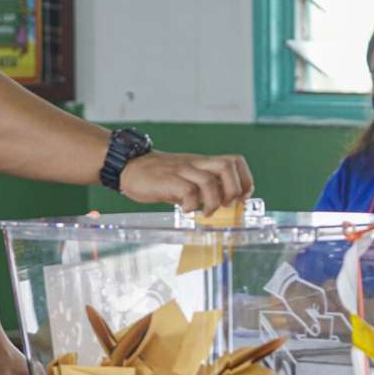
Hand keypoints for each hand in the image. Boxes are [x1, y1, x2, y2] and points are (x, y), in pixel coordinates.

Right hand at [119, 151, 254, 214]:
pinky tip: (185, 210)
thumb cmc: (158, 177)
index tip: (241, 198)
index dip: (244, 179)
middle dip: (234, 189)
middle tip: (226, 205)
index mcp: (202, 163)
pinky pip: (187, 190)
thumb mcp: (185, 179)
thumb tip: (222, 206)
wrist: (129, 166)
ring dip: (213, 201)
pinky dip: (191, 204)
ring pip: (209, 180)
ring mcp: (182, 170)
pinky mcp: (168, 179)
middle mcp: (195, 163)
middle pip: (227, 165)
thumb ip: (202, 189)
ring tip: (205, 213)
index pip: (234, 161)